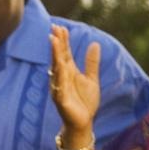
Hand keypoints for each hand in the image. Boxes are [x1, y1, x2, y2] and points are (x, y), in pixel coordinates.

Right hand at [49, 25, 101, 139]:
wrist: (83, 122)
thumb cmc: (85, 101)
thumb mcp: (92, 78)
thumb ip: (91, 62)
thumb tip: (95, 43)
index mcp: (69, 71)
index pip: (65, 53)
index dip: (63, 40)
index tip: (61, 27)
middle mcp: (62, 77)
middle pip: (59, 57)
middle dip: (57, 43)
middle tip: (54, 29)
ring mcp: (59, 87)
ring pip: (56, 68)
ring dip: (55, 55)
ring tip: (53, 42)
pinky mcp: (61, 99)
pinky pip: (59, 86)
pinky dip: (58, 78)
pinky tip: (58, 68)